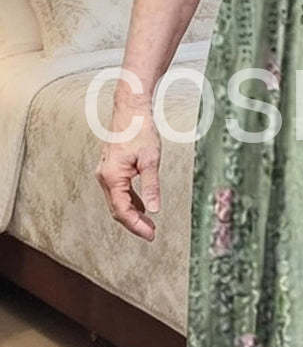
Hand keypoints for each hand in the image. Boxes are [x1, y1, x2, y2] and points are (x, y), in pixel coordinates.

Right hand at [94, 101, 161, 240]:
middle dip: (134, 223)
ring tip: (149, 224)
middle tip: (152, 234)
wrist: (130, 111)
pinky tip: (143, 207)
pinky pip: (118, 192)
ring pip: (117, 202)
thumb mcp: (150, 160)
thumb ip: (151, 186)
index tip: (150, 235)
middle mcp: (104, 177)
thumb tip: (154, 209)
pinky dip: (130, 202)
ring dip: (132, 214)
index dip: (136, 226)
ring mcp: (105, 173)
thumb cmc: (140, 131)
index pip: (122, 210)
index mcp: (112, 177)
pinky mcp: (111, 169)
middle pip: (117, 209)